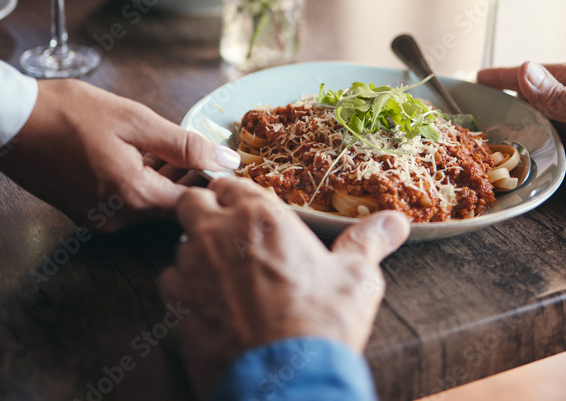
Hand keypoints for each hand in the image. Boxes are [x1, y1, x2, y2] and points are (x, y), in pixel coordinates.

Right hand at [0, 80, 239, 230]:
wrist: (7, 121)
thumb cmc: (68, 114)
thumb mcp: (135, 120)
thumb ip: (184, 144)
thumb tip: (226, 160)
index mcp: (134, 197)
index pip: (192, 203)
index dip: (211, 182)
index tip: (221, 160)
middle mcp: (116, 218)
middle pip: (170, 204)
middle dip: (188, 177)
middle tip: (197, 145)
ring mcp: (97, 218)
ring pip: (148, 202)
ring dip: (163, 177)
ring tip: (167, 143)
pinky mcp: (82, 211)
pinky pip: (124, 201)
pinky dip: (139, 180)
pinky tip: (139, 153)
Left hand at [159, 177, 409, 396]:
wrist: (283, 381)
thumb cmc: (321, 325)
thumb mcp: (357, 279)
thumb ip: (369, 242)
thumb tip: (396, 221)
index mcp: (262, 216)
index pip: (233, 183)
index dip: (238, 195)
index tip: (246, 208)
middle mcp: (219, 231)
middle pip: (194, 201)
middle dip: (206, 210)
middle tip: (226, 232)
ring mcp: (192, 266)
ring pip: (180, 240)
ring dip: (195, 248)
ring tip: (219, 270)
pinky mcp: (176, 302)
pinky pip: (169, 279)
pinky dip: (183, 285)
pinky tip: (205, 301)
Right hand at [478, 61, 565, 184]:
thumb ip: (554, 96)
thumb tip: (523, 71)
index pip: (532, 74)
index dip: (503, 77)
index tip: (477, 79)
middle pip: (538, 107)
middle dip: (541, 128)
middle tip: (537, 138)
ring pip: (551, 131)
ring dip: (563, 147)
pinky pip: (565, 146)